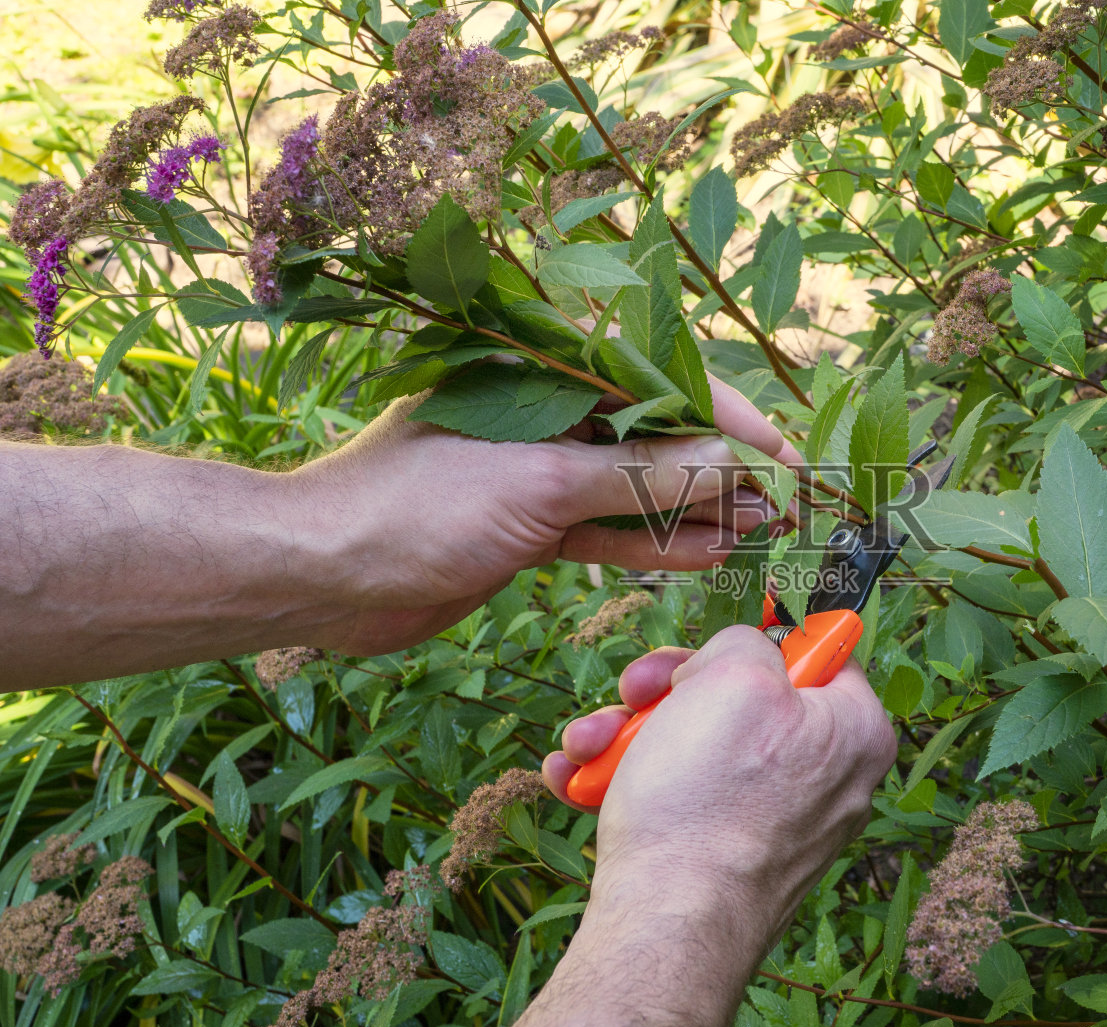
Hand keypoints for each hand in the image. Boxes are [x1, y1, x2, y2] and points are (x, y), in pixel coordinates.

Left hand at [292, 375, 798, 654]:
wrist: (322, 575)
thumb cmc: (415, 506)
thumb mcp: (541, 482)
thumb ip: (641, 476)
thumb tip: (730, 466)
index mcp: (538, 371)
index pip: (656, 380)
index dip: (726, 416)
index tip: (782, 455)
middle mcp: (541, 412)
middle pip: (651, 433)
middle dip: (719, 466)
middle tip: (784, 502)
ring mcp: (534, 470)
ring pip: (633, 485)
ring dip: (694, 508)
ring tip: (761, 530)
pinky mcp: (525, 524)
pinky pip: (604, 528)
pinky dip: (651, 541)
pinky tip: (709, 552)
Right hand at [542, 627, 896, 939]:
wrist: (666, 926)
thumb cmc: (708, 802)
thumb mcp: (734, 675)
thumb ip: (745, 642)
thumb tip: (735, 656)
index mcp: (854, 731)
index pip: (817, 654)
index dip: (756, 640)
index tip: (712, 647)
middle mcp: (829, 781)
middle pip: (743, 702)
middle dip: (668, 694)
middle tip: (633, 693)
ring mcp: (777, 825)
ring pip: (698, 749)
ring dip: (631, 737)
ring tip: (589, 747)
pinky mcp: (727, 860)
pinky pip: (681, 800)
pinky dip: (627, 785)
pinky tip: (580, 781)